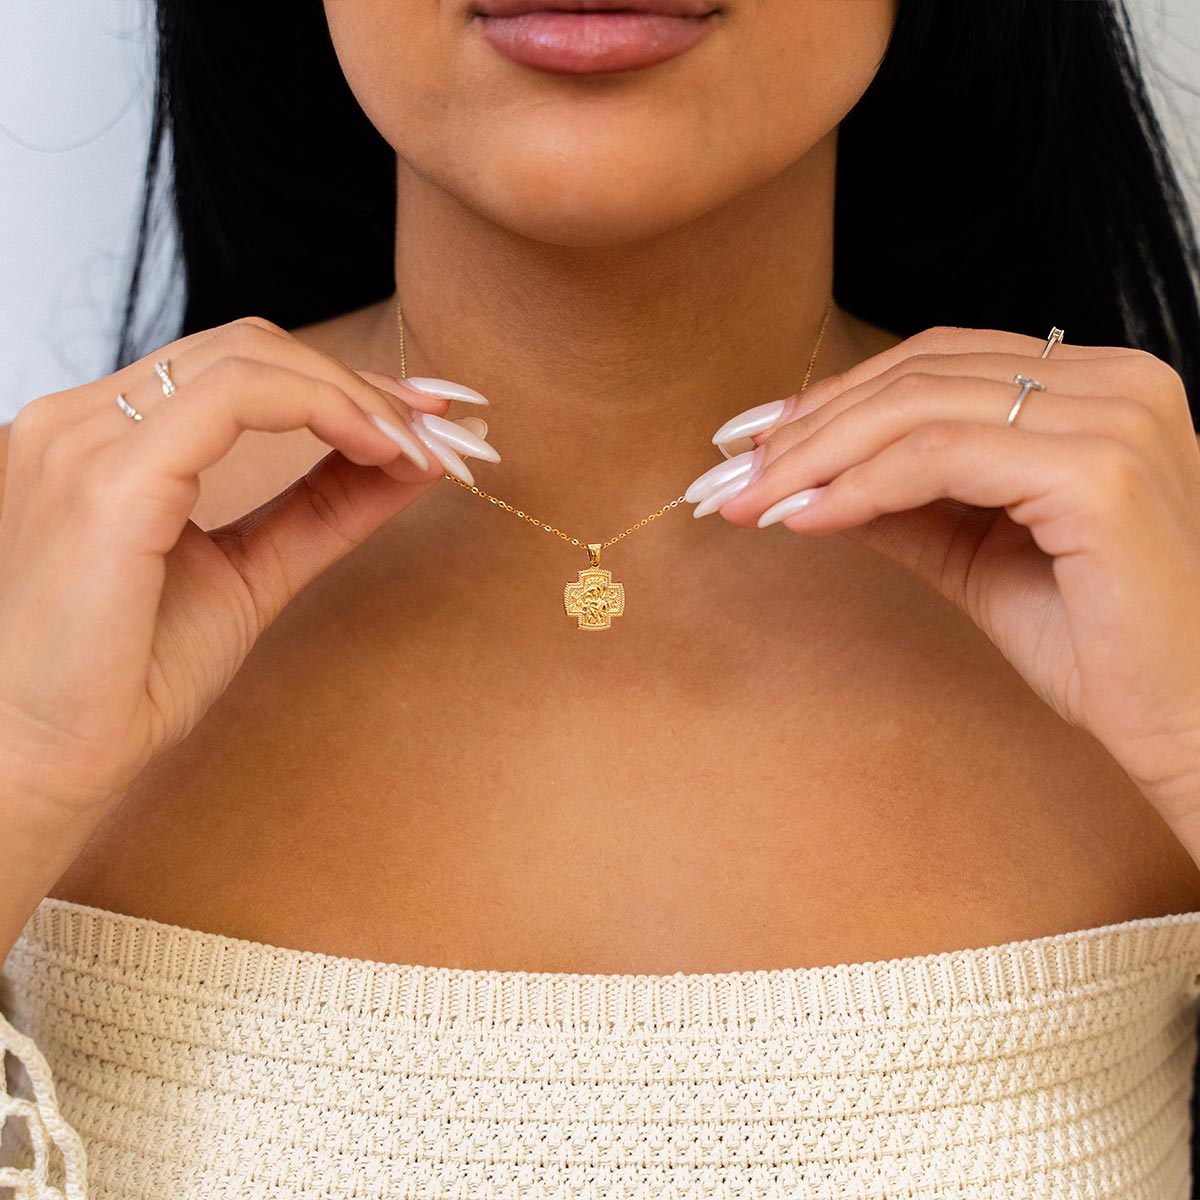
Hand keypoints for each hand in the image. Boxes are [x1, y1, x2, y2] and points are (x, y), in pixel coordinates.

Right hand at [0, 315, 498, 817]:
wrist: (42, 761)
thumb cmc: (125, 680)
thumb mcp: (250, 574)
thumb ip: (321, 509)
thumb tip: (406, 460)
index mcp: (104, 441)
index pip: (239, 373)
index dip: (342, 386)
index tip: (424, 421)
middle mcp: (83, 421)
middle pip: (251, 350)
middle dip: (365, 383)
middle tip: (446, 428)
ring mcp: (84, 438)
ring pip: (250, 359)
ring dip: (359, 397)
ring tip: (424, 448)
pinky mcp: (105, 477)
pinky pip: (236, 399)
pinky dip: (328, 411)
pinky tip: (384, 451)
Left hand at [685, 325, 1199, 838]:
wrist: (1185, 723)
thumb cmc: (1097, 646)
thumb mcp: (978, 558)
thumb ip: (907, 506)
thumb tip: (812, 481)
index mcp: (1096, 389)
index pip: (938, 366)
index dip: (836, 398)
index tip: (755, 441)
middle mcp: (1116, 382)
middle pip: (919, 374)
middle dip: (809, 425)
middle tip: (728, 472)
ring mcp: (1115, 417)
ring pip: (920, 407)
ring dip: (817, 454)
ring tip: (750, 499)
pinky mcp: (1100, 470)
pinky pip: (941, 456)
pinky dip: (858, 485)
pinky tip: (802, 518)